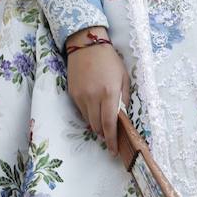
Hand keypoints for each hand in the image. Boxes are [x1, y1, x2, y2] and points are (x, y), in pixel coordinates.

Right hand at [65, 27, 129, 156]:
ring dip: (96, 124)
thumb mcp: (123, 77)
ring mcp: (81, 97)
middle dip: (104, 134)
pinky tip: (94, 107)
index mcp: (109, 93)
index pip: (109, 124)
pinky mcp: (73, 94)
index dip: (112, 139)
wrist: (87, 46)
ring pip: (88, 121)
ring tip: (103, 119)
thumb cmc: (110, 60)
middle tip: (111, 135)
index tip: (114, 150)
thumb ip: (124, 97)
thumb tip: (123, 116)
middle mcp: (93, 97)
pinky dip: (89, 114)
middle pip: (97, 126)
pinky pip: (81, 111)